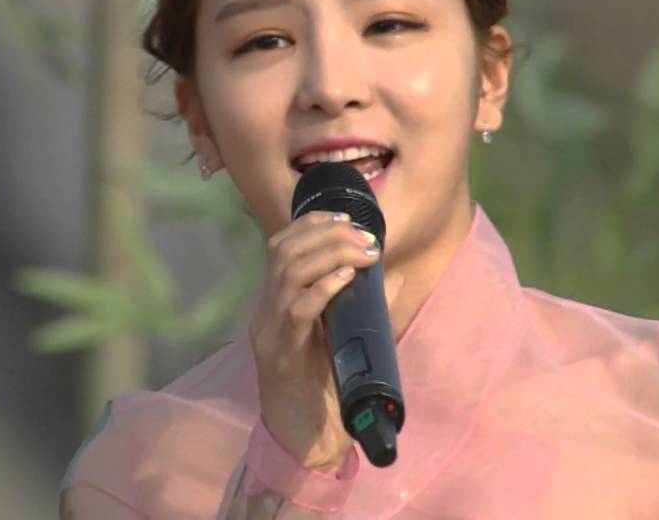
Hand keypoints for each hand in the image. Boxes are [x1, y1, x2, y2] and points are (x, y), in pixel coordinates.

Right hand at [249, 210, 404, 473]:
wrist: (306, 442)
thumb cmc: (325, 390)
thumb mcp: (343, 337)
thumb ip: (361, 305)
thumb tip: (392, 272)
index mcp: (276, 303)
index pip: (282, 244)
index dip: (311, 222)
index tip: (346, 216)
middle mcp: (266, 311)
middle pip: (284, 250)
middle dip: (326, 233)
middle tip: (363, 235)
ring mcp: (269, 331)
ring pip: (288, 272)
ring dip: (329, 253)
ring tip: (362, 252)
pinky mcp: (280, 354)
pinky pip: (297, 310)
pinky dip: (323, 287)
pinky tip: (346, 278)